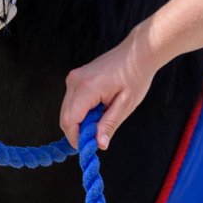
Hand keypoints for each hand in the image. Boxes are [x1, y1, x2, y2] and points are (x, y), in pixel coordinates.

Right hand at [59, 29, 159, 149]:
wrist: (137, 53)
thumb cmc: (135, 77)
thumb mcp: (125, 105)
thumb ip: (109, 125)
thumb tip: (99, 144)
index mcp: (86, 88)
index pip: (69, 120)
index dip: (75, 138)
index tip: (88, 148)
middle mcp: (74, 81)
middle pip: (65, 116)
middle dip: (77, 132)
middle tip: (96, 139)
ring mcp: (73, 78)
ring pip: (67, 110)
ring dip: (79, 122)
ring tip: (100, 122)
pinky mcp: (76, 77)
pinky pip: (71, 101)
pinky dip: (81, 112)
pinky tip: (98, 111)